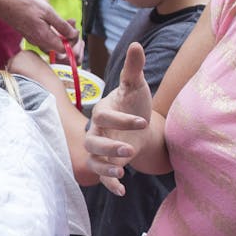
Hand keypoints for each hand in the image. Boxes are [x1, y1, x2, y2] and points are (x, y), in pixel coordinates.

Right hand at [0, 0, 76, 52]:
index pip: (64, 50)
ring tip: (65, 20)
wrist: (4, 3)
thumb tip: (73, 35)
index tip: (74, 29)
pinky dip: (54, 31)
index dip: (72, 42)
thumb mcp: (48, 12)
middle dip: (69, 36)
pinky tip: (54, 20)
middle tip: (71, 21)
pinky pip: (46, 38)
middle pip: (59, 48)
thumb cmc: (24, 5)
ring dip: (62, 33)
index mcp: (44, 38)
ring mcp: (34, 40)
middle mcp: (39, 42)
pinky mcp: (30, 35)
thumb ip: (62, 26)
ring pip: (53, 43)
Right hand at [84, 42, 151, 193]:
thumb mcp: (136, 86)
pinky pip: (102, 175)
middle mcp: (96, 131)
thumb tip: (136, 44)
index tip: (143, 122)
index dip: (122, 121)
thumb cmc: (134, 103)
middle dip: (109, 147)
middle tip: (129, 151)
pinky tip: (123, 191)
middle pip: (92, 141)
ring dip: (105, 166)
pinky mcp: (107, 163)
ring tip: (122, 171)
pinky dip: (110, 183)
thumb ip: (134, 68)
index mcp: (102, 111)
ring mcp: (100, 148)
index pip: (105, 116)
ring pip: (93, 159)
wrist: (140, 125)